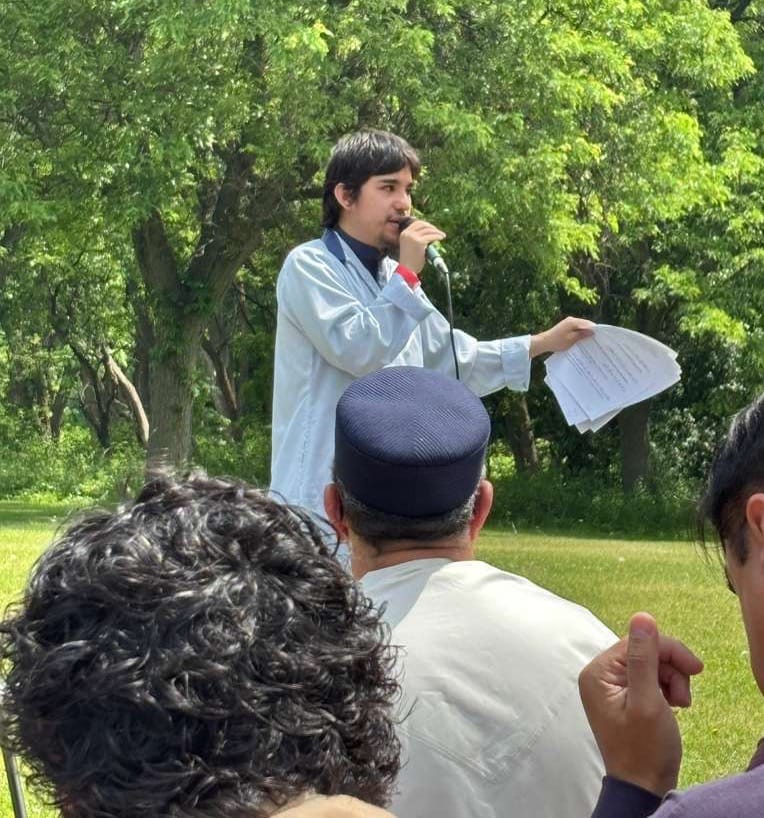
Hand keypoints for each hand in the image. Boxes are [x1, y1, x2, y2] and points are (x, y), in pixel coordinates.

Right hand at [398, 218, 445, 273]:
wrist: (407, 270)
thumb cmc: (410, 261)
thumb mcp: (409, 246)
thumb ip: (415, 239)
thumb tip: (428, 234)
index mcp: (404, 234)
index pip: (416, 223)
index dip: (425, 224)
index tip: (432, 228)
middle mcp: (407, 234)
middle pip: (423, 225)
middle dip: (432, 227)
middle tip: (438, 232)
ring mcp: (413, 237)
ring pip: (428, 230)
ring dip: (437, 232)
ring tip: (442, 235)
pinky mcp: (420, 242)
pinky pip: (432, 236)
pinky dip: (438, 236)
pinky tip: (441, 237)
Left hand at [529, 317, 594, 357]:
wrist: (543, 342)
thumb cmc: (557, 341)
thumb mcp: (571, 339)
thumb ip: (582, 334)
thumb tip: (593, 331)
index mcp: (573, 321)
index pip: (589, 324)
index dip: (595, 329)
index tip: (601, 336)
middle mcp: (571, 320)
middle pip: (585, 325)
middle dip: (591, 331)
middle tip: (598, 340)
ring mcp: (568, 323)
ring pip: (581, 327)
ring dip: (585, 333)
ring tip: (591, 341)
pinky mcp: (565, 327)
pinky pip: (576, 329)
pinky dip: (580, 334)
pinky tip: (582, 340)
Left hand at [578, 612, 703, 796]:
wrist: (644, 787)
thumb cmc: (644, 748)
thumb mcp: (647, 700)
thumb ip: (644, 658)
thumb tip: (642, 617)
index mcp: (597, 672)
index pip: (636, 642)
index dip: (668, 651)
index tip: (695, 669)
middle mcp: (599, 675)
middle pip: (644, 651)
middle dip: (671, 669)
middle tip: (686, 695)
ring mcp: (611, 686)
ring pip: (651, 664)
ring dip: (672, 680)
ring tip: (681, 704)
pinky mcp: (625, 697)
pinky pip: (650, 678)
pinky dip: (667, 689)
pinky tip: (674, 705)